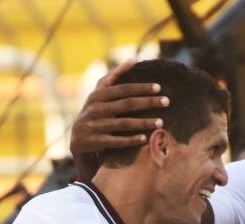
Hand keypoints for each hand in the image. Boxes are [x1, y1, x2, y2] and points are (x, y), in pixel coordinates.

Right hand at [70, 60, 168, 178]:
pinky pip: (115, 141)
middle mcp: (94, 108)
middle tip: (167, 102)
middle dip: (148, 102)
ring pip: (122, 123)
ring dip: (143, 123)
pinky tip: (145, 139)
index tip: (159, 87)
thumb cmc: (95, 115)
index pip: (122, 89)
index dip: (140, 88)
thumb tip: (132, 60)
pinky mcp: (93, 142)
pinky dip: (130, 140)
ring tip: (161, 123)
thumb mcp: (99, 95)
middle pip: (126, 104)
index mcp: (97, 95)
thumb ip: (113, 78)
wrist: (77, 142)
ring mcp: (93, 125)